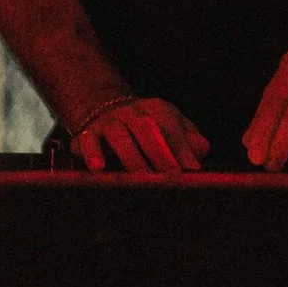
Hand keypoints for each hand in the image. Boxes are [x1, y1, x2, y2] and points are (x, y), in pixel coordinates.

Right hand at [72, 96, 209, 172]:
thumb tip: (200, 152)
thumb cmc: (147, 129)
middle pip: (146, 127)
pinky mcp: (87, 134)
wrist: (104, 110)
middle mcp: (132, 113)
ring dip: (130, 155)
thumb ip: (189, 141)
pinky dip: (92, 153)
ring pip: (118, 134)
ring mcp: (108, 122)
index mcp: (156, 110)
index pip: (171, 126)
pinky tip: (98, 167)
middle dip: (159, 151)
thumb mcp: (171, 127)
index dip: (182, 147)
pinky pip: (87, 140)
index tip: (191, 169)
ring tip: (141, 176)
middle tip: (169, 175)